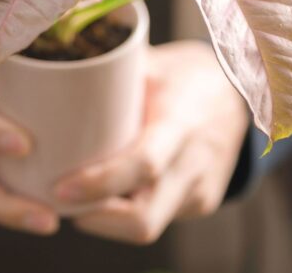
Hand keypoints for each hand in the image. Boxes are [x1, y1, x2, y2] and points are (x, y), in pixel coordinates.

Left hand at [55, 40, 247, 244]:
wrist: (238, 92)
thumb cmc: (184, 74)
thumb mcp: (150, 64)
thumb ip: (108, 74)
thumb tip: (53, 69)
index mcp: (181, 122)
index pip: (143, 164)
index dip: (99, 183)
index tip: (60, 187)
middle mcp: (195, 164)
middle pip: (144, 219)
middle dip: (95, 218)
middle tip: (56, 200)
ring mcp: (201, 190)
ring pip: (147, 227)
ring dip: (104, 220)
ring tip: (71, 199)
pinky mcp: (201, 203)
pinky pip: (157, 220)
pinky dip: (123, 214)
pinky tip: (100, 196)